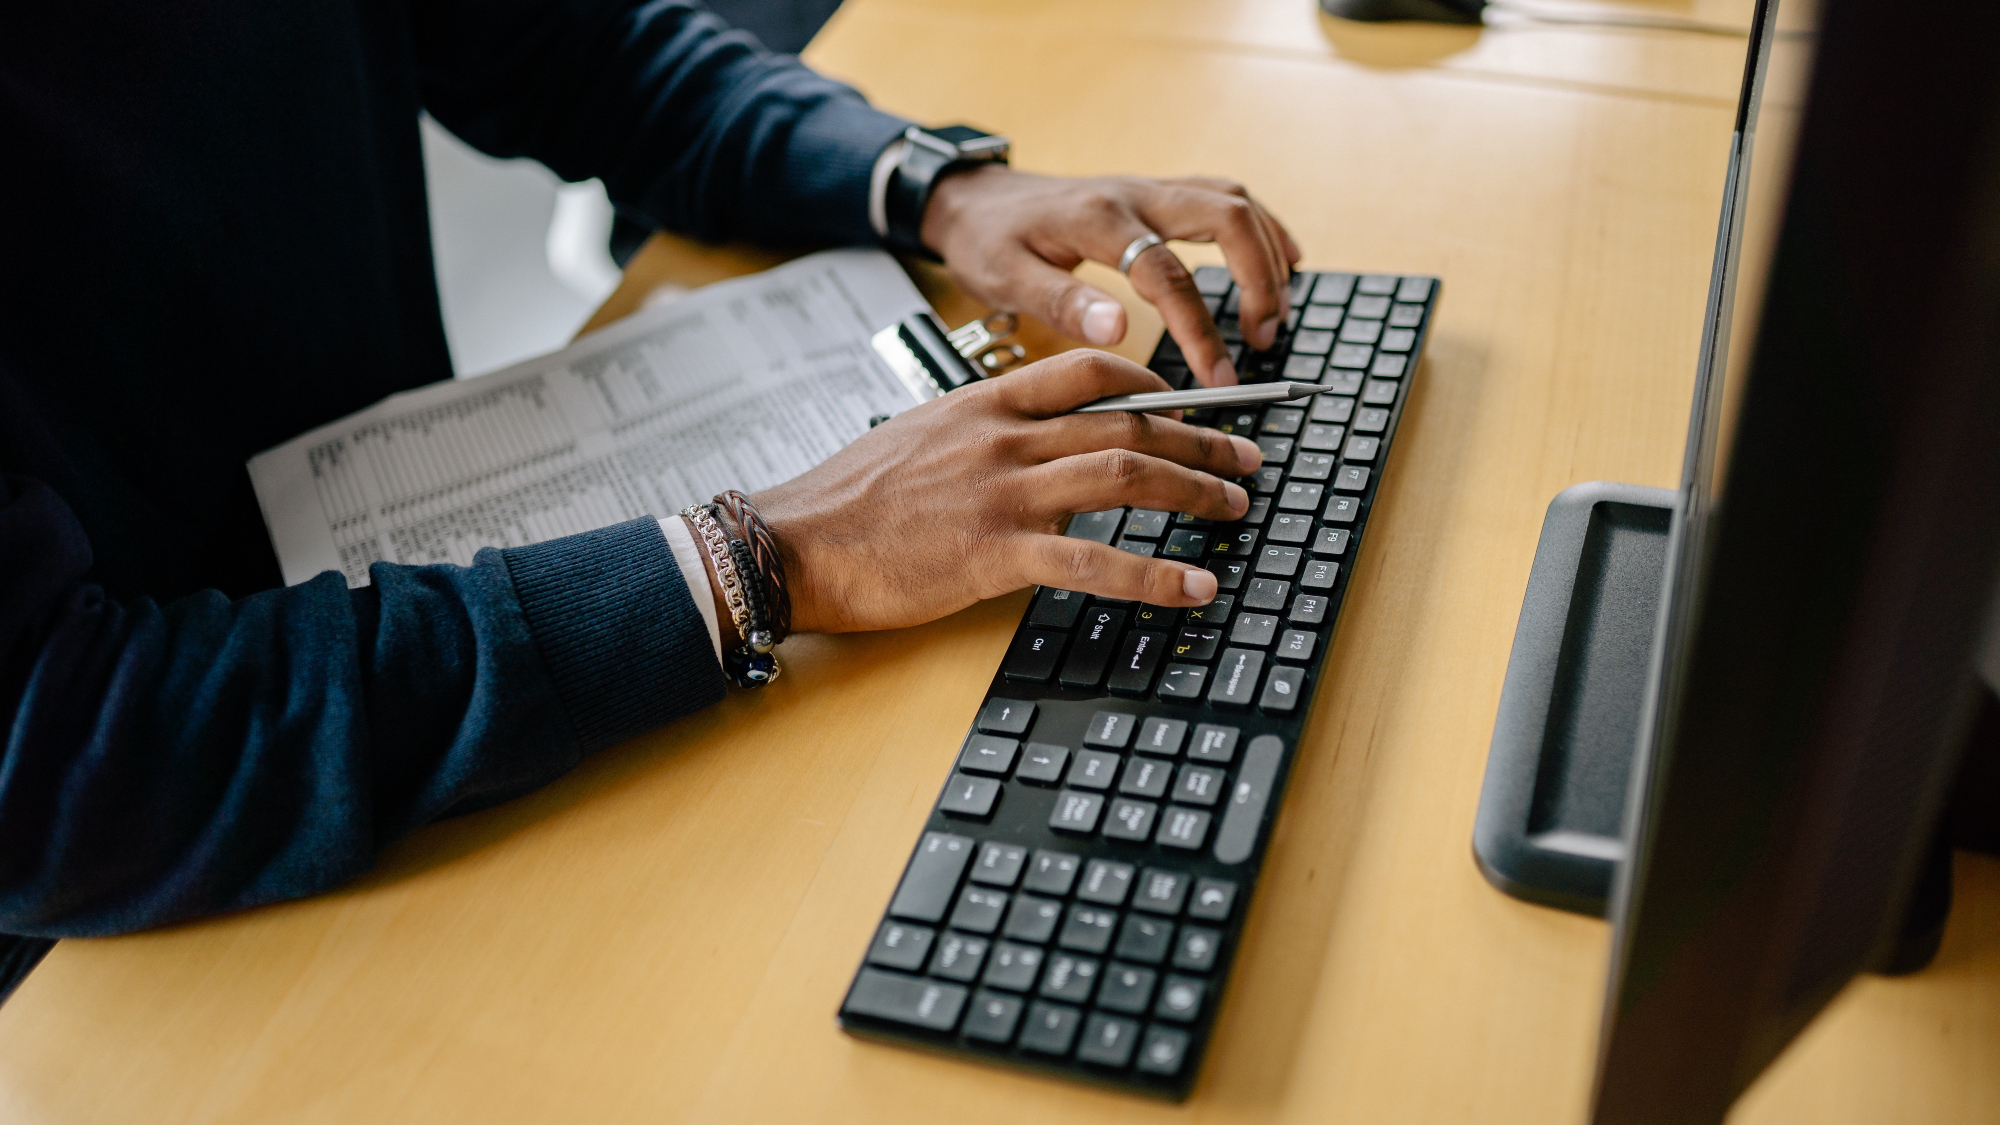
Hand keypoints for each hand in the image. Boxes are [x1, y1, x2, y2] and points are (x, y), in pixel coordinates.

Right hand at [747, 350, 1261, 633]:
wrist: (793, 542)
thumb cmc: (846, 500)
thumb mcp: (917, 440)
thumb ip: (979, 436)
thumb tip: (1027, 452)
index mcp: (984, 404)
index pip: (1087, 370)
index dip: (1150, 381)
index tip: (1185, 403)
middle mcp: (1003, 438)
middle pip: (1127, 418)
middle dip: (1201, 437)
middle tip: (1247, 456)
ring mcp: (1002, 492)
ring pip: (1126, 472)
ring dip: (1195, 488)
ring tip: (1236, 507)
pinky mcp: (995, 553)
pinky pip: (1094, 559)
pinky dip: (1156, 574)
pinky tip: (1194, 586)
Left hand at [920, 165, 1302, 387]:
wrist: (975, 199)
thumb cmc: (989, 240)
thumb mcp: (1006, 277)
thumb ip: (1061, 303)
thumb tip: (1116, 330)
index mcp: (1097, 222)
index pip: (1167, 274)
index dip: (1200, 329)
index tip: (1219, 378)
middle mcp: (1133, 195)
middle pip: (1224, 216)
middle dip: (1257, 280)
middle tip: (1263, 339)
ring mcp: (1149, 190)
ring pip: (1232, 202)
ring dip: (1266, 254)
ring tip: (1277, 313)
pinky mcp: (1155, 194)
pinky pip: (1224, 197)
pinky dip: (1261, 226)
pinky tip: (1284, 257)